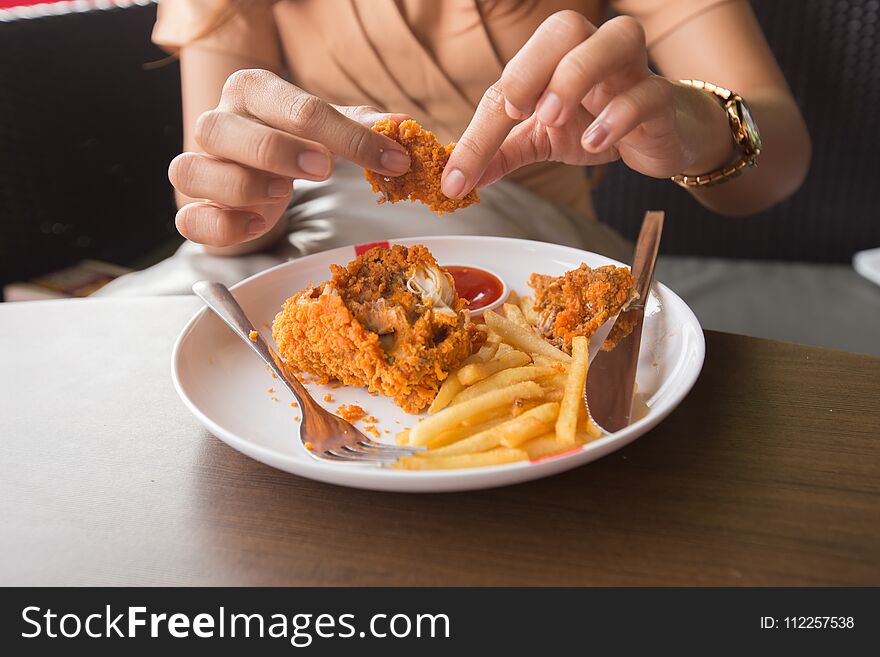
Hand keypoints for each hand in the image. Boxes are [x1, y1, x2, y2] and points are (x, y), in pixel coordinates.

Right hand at [169, 69, 410, 246]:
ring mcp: (199, 165)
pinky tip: (256, 224)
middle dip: (276, 150)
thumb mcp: (327, 128)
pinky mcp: (194, 209)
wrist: (253, 164)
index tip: (392, 160)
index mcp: (253, 91)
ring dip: (241, 186)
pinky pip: (190, 221)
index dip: (349, 136)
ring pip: (191, 171)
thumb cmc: (292, 139)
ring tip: (281, 194)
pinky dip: (222, 228)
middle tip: (322, 169)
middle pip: (221, 129)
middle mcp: (217, 122)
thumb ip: (359, 127)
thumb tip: (403, 125)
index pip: (297, 106)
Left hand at [441, 11, 733, 197]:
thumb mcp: (540, 140)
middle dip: (531, 66)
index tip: (457, 175)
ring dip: (576, 75)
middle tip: (514, 110)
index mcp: (555, 59)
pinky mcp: (661, 100)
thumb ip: (501, 154)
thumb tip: (456, 181)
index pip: (510, 82)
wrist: (658, 137)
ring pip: (615, 40)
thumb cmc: (596, 123)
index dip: (479, 130)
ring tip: (553, 117)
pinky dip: (620, 115)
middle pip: (564, 29)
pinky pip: (648, 92)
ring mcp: (631, 71)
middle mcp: (592, 52)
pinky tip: (595, 141)